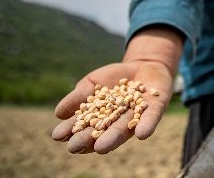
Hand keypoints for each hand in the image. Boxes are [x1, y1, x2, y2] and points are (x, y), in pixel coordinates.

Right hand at [51, 26, 183, 153]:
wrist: (143, 66)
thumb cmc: (112, 79)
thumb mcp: (91, 84)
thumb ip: (78, 97)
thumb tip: (59, 113)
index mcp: (99, 120)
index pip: (84, 127)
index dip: (71, 131)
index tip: (57, 135)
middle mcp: (117, 123)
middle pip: (102, 133)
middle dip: (89, 140)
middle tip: (74, 146)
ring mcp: (136, 117)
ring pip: (124, 129)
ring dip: (113, 139)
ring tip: (101, 147)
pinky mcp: (156, 109)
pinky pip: (151, 119)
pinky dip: (146, 126)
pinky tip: (141, 134)